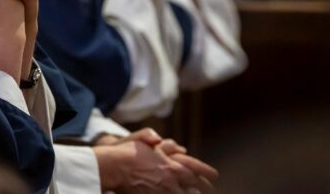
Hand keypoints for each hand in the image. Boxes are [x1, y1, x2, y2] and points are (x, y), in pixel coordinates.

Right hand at [95, 139, 217, 192]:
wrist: (114, 167)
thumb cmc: (129, 152)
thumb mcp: (147, 140)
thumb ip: (165, 144)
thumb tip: (180, 148)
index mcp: (172, 166)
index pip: (196, 170)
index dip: (207, 172)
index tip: (215, 174)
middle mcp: (171, 181)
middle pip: (193, 188)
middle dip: (202, 188)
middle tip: (209, 188)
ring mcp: (163, 192)